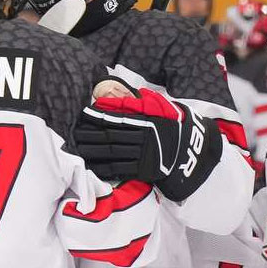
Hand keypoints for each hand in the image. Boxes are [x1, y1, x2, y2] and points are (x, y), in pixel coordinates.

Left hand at [74, 81, 220, 200]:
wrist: (193, 154)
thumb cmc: (175, 128)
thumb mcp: (164, 109)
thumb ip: (143, 103)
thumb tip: (123, 96)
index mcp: (147, 121)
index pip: (117, 118)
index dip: (98, 116)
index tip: (83, 113)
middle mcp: (143, 139)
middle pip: (110, 136)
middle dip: (89, 134)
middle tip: (73, 131)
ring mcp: (142, 156)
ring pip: (111, 153)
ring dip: (91, 150)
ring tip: (76, 146)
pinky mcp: (142, 171)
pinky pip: (118, 169)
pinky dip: (102, 167)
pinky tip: (89, 164)